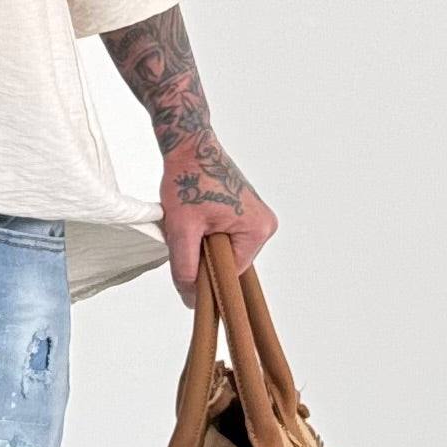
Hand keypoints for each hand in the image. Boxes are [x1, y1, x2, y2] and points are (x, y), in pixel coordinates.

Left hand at [160, 130, 277, 307]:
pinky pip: (227, 240)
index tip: (188, 261)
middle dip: (206, 257)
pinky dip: (209, 237)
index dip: (208, 275)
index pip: (232, 274)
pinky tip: (199, 220)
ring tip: (194, 223)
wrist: (190, 146)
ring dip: (205, 247)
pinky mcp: (246, 214)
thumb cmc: (189, 177)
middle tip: (189, 233)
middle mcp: (264, 225)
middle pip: (230, 264)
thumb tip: (191, 299)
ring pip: (226, 253)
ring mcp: (257, 218)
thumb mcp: (182, 230)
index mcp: (258, 230)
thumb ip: (185, 268)